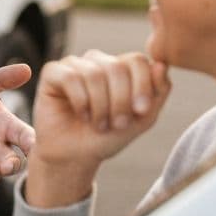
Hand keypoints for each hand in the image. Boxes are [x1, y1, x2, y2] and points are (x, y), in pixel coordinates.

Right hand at [25, 50, 169, 207]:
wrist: (75, 155)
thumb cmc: (108, 137)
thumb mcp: (141, 119)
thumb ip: (158, 92)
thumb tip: (162, 65)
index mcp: (121, 68)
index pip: (137, 60)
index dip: (142, 85)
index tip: (141, 112)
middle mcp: (98, 61)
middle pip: (117, 67)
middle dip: (120, 101)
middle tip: (116, 124)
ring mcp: (74, 64)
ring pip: (94, 74)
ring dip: (100, 106)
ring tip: (98, 123)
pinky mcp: (53, 71)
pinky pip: (71, 77)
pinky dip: (80, 102)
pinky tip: (80, 114)